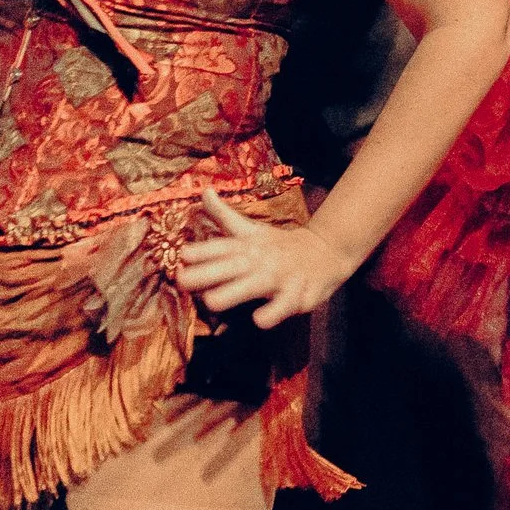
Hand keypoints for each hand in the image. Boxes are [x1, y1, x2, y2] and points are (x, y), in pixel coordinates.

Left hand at [176, 189, 357, 328]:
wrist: (327, 251)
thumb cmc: (279, 246)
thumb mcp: (252, 230)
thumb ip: (224, 215)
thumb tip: (204, 191)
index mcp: (247, 245)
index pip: (222, 247)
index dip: (202, 251)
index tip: (183, 255)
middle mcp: (261, 259)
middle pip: (232, 265)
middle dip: (207, 273)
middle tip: (182, 280)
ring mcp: (280, 276)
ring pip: (255, 285)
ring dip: (234, 292)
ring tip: (211, 302)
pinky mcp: (298, 293)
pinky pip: (285, 304)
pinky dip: (274, 311)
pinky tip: (260, 319)